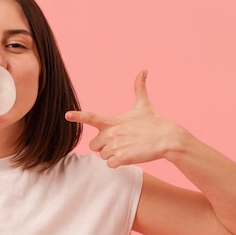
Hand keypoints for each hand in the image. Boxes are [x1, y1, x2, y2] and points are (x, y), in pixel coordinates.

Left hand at [65, 71, 180, 166]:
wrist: (168, 139)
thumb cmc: (155, 122)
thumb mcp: (144, 105)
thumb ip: (139, 89)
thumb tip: (144, 70)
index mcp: (112, 121)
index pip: (91, 117)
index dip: (78, 116)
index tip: (67, 115)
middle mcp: (111, 133)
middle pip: (93, 145)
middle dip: (103, 146)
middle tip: (119, 142)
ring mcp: (115, 146)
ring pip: (102, 156)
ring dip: (113, 154)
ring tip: (128, 147)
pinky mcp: (121, 158)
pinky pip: (110, 164)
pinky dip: (118, 162)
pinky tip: (129, 155)